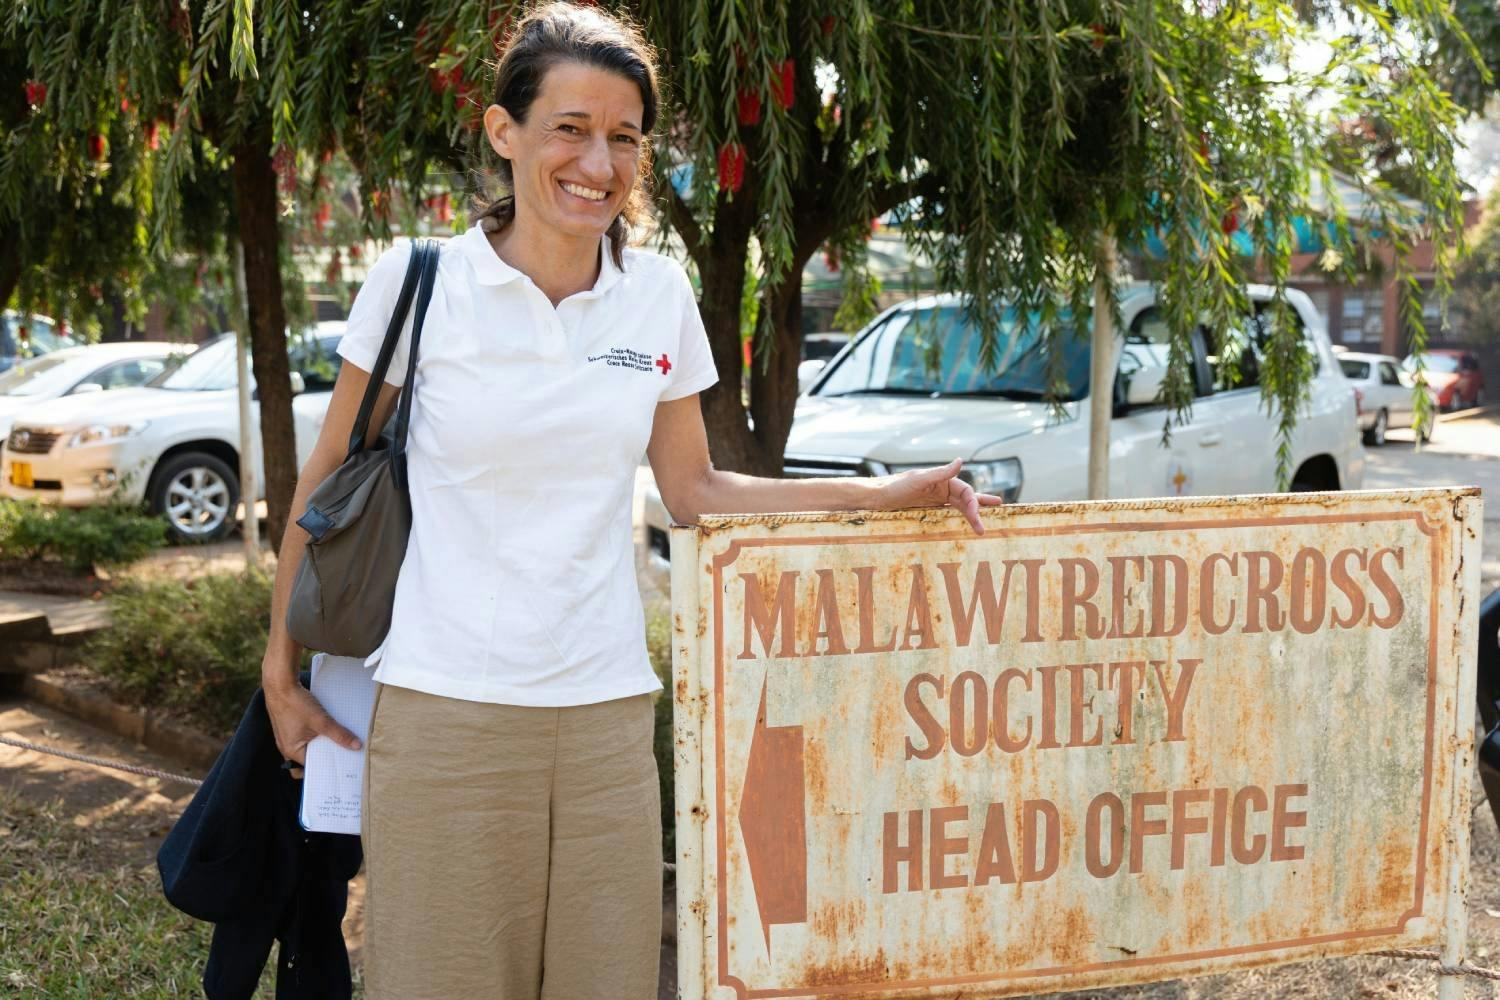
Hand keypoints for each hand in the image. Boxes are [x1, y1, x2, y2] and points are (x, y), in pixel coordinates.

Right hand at [263, 678, 361, 779]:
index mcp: (292, 751)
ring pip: (308, 746)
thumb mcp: (321, 721)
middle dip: (325, 757)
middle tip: (343, 754)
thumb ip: (339, 734)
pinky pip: (304, 736)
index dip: (328, 767)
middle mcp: (287, 747)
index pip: (312, 768)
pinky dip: (316, 735)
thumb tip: (356, 746)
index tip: (342, 767)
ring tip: (337, 740)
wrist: (280, 684)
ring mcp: (287, 737)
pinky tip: (327, 727)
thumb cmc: (295, 704)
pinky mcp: (290, 726)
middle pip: (310, 759)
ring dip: (321, 744)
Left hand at [877, 458, 1004, 533]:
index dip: (974, 504)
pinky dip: (957, 517)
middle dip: (978, 509)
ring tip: (982, 525)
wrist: (875, 498)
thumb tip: (961, 460)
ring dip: (970, 514)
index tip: (977, 519)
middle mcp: (940, 487)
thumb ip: (941, 472)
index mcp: (941, 479)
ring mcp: (934, 498)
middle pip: (965, 499)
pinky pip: (946, 512)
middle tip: (993, 517)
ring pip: (958, 506)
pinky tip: (963, 523)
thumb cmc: (895, 487)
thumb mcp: (919, 480)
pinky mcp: (927, 508)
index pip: (965, 491)